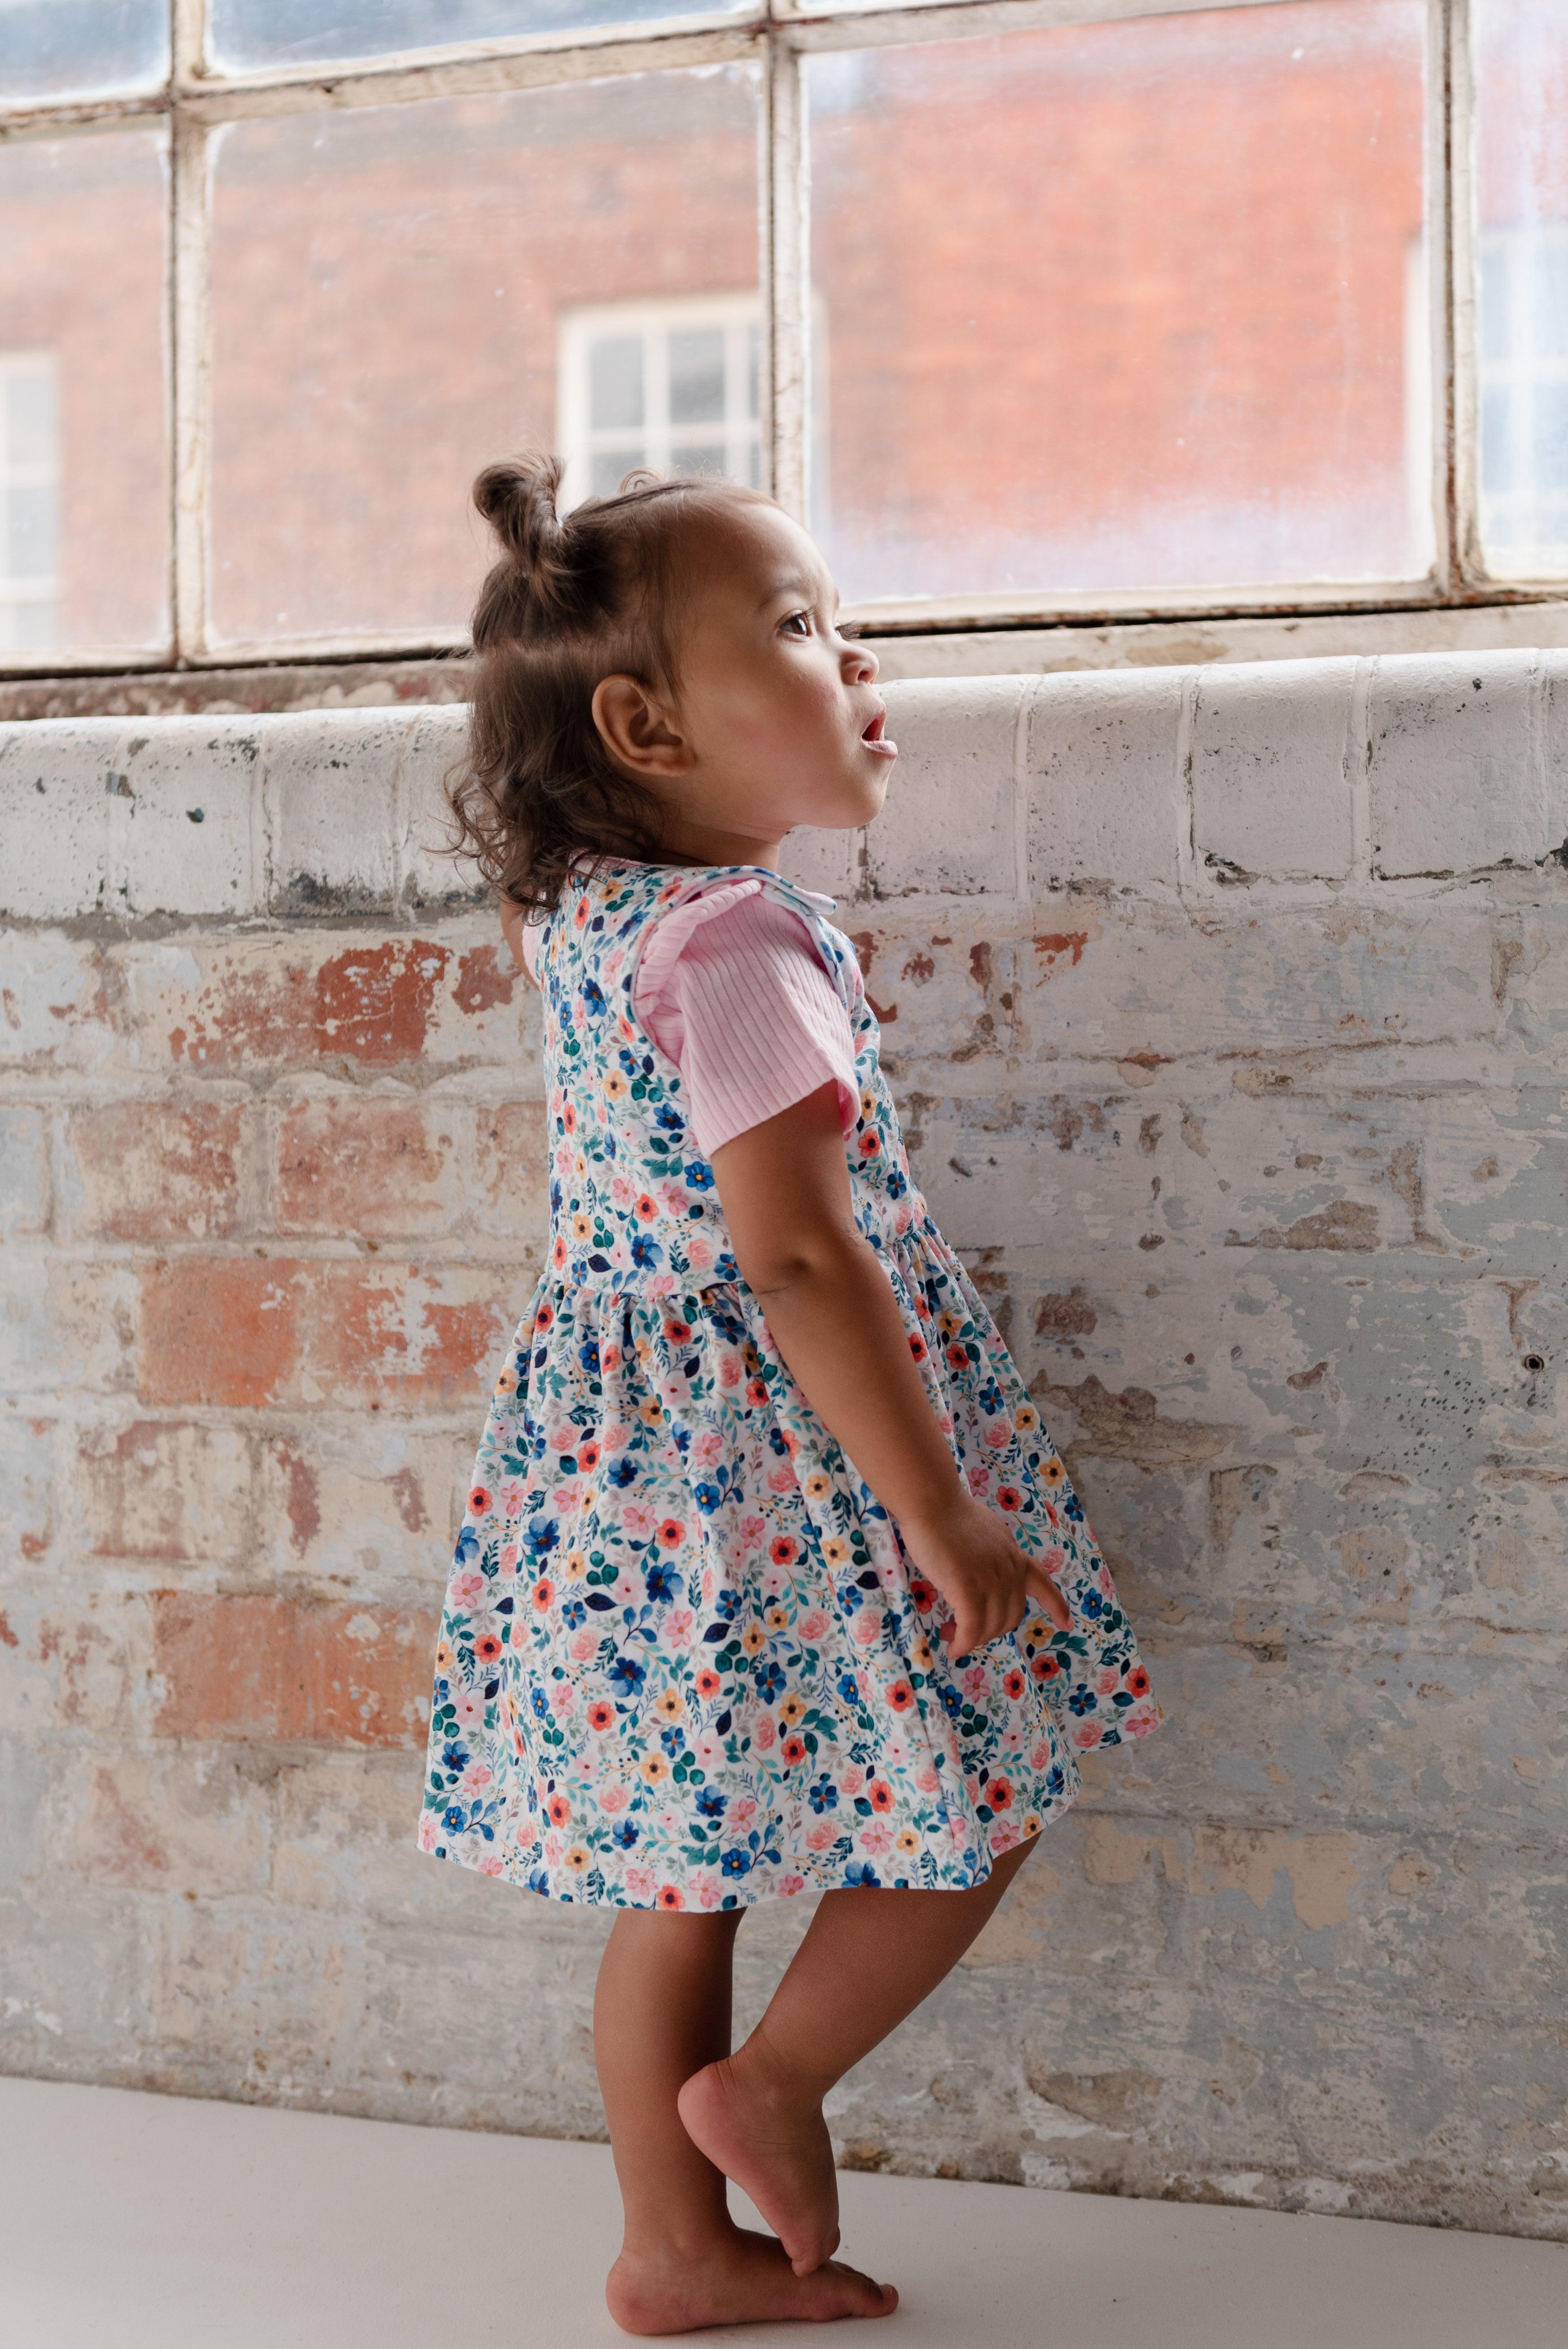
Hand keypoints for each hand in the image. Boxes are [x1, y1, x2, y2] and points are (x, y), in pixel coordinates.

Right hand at [899, 1485, 1071, 1661]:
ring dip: (972, 1639)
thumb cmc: (950, 1514)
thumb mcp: (985, 1533)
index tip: (1067, 1623)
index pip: (1042, 1583)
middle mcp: (1009, 1570)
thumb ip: (992, 1554)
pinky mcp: (967, 1587)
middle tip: (963, 1629)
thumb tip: (984, 1570)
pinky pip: (971, 1627)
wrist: (933, 1502)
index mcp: (1014, 1556)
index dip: (1056, 1606)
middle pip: (1010, 1616)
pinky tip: (953, 1646)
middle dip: (990, 1631)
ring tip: (951, 1635)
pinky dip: (964, 1643)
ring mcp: (990, 1579)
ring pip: (991, 1625)